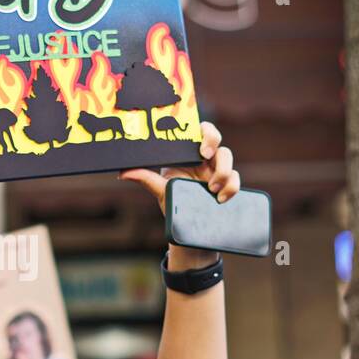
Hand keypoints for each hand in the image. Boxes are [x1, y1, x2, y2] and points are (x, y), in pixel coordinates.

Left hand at [119, 120, 239, 214]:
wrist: (186, 226)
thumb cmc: (172, 200)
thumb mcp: (160, 189)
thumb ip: (145, 179)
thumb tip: (122, 173)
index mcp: (189, 153)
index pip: (200, 132)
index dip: (205, 133)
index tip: (200, 149)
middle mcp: (204, 159)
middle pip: (217, 140)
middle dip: (215, 145)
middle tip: (206, 158)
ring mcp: (217, 171)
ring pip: (228, 158)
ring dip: (224, 172)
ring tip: (212, 190)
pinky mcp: (227, 185)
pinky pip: (236, 180)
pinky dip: (232, 187)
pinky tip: (222, 199)